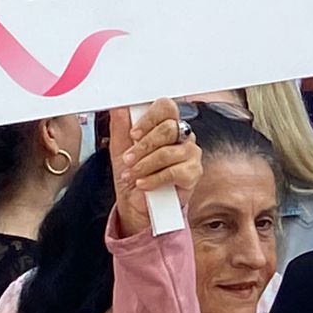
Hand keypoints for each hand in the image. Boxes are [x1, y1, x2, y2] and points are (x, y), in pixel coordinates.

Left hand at [110, 100, 199, 235]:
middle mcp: (182, 136)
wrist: (137, 204)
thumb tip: (118, 108)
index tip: (134, 133)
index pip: (166, 108)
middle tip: (129, 159)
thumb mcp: (120, 149)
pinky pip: (175, 171)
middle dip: (144, 146)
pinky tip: (144, 184)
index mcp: (166, 125)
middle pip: (169, 128)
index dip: (150, 118)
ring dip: (145, 165)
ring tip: (133, 175)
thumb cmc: (133, 175)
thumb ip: (121, 126)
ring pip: (169, 152)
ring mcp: (191, 154)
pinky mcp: (194, 173)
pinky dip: (154, 179)